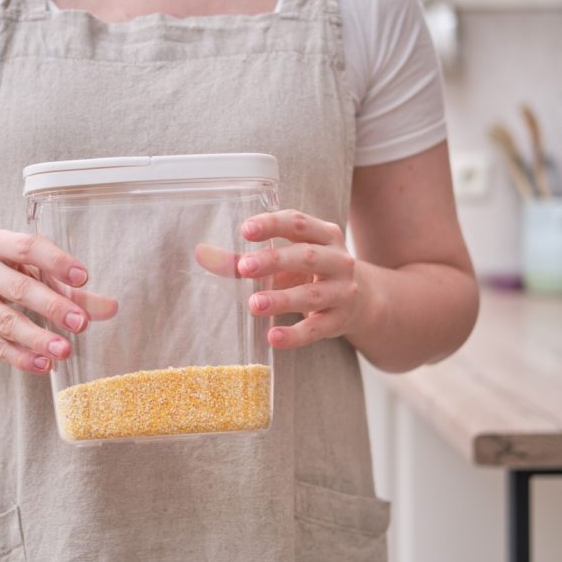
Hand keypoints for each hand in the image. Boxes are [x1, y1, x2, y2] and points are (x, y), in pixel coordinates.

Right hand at [0, 230, 117, 373]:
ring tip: (65, 350)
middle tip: (81, 323)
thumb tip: (110, 308)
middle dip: (52, 306)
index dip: (56, 261)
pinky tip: (44, 364)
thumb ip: (70, 288)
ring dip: (37, 338)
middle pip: (18, 288)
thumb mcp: (27, 267)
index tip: (83, 277)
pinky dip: (21, 357)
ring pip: (6, 322)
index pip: (27, 247)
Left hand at [236, 210, 361, 348]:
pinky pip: (316, 329)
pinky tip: (272, 338)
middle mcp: (338, 260)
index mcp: (323, 235)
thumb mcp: (284, 260)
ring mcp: (342, 291)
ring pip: (312, 294)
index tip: (245, 230)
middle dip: (274, 261)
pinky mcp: (339, 321)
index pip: (298, 223)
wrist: (361, 301)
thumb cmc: (309, 272)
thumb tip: (200, 254)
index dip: (272, 225)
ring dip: (282, 299)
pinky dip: (295, 335)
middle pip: (306, 256)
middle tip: (244, 267)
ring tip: (254, 304)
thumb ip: (243, 259)